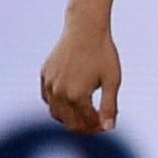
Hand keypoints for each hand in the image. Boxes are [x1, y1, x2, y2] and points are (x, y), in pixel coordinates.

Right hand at [40, 17, 122, 132]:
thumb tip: (108, 128)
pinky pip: (48, 98)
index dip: (98, 126)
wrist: (85, 29)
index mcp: (77, 96)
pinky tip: (71, 102)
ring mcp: (49, 84)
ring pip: (56, 113)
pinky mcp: (44, 75)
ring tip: (86, 114)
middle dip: (84, 126)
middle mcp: (59, 93)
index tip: (107, 123)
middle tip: (98, 122)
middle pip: (69, 122)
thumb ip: (109, 106)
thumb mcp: (112, 81)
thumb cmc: (103, 54)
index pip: (86, 123)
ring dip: (70, 118)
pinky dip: (58, 105)